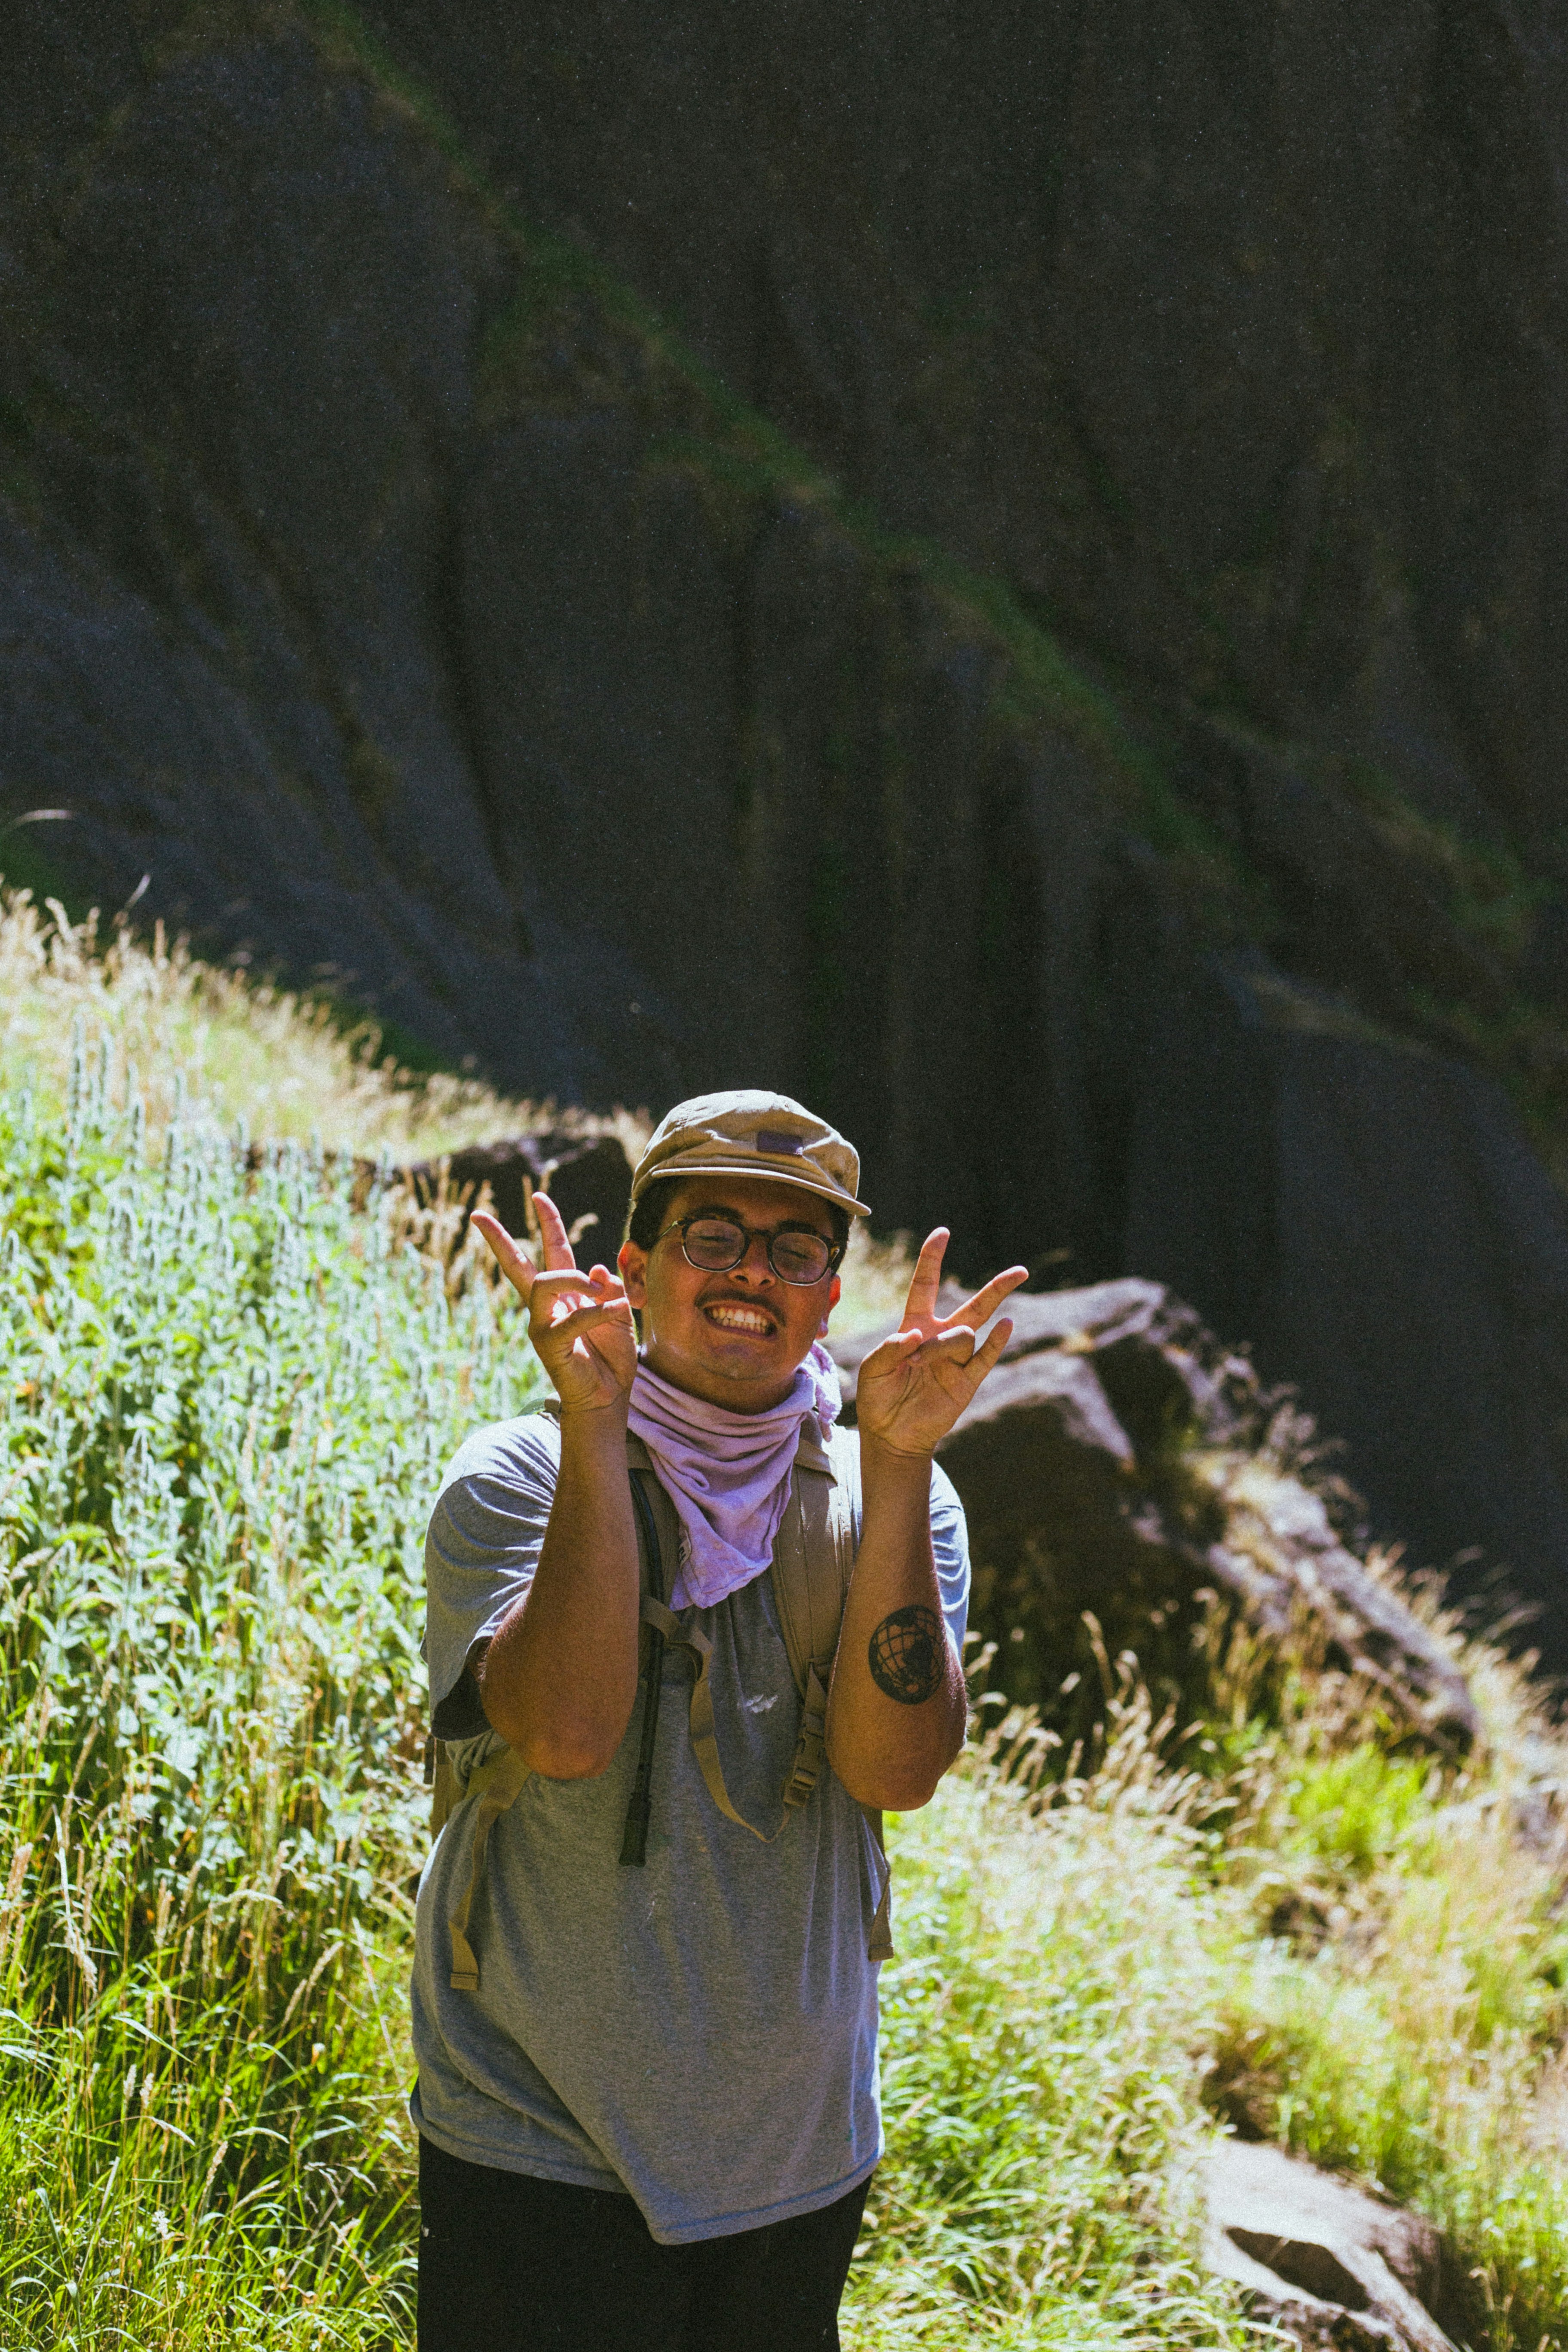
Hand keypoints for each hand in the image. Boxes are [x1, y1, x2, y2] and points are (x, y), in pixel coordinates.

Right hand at [472, 1194, 637, 1416]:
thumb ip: (609, 1287)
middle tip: (477, 1217)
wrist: (608, 1395)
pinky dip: (598, 1312)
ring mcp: (542, 1325)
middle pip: (516, 1266)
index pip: (553, 1251)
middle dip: (497, 1240)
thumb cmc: (611, 1355)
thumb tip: (595, 1267)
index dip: (548, 1223)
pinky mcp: (549, 1345)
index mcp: (564, 1294)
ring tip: (600, 1290)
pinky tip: (618, 1311)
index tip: (539, 1197)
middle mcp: (546, 1306)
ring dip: (574, 1279)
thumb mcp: (618, 1311)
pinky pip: (572, 1318)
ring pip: (543, 1284)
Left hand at [854, 1229, 1026, 1459]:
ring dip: (943, 1345)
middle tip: (1021, 1271)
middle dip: (998, 1288)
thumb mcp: (871, 1370)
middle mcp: (940, 1338)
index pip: (926, 1285)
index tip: (942, 1233)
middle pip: (974, 1306)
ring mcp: (956, 1360)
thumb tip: (915, 1337)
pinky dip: (997, 1343)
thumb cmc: (878, 1397)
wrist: (890, 1434)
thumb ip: (888, 1349)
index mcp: (914, 1326)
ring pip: (965, 1335)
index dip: (932, 1259)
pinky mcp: (966, 1383)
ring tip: (920, 1363)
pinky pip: (985, 1359)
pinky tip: (1007, 1326)